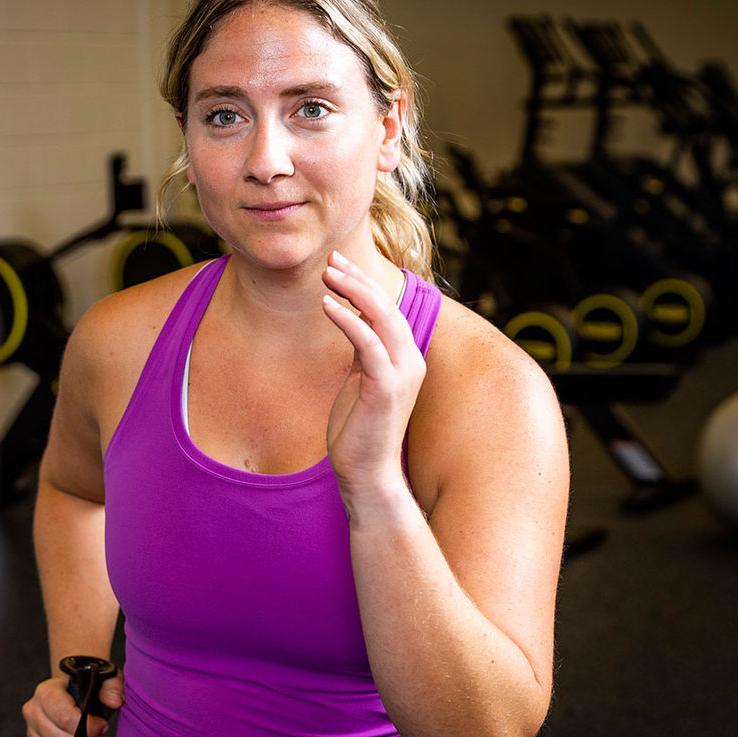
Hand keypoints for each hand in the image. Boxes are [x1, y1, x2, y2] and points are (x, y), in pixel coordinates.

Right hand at [22, 671, 124, 736]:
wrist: (77, 695)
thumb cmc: (89, 688)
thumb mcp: (104, 678)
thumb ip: (112, 686)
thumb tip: (114, 701)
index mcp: (46, 693)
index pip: (63, 716)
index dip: (87, 727)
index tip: (104, 726)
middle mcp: (34, 714)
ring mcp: (33, 736)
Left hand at [321, 251, 425, 499]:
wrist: (366, 475)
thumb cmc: (358, 431)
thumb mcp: (360, 382)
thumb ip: (362, 353)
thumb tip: (350, 323)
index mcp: (406, 359)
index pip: (388, 310)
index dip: (364, 284)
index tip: (337, 266)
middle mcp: (411, 362)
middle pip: (388, 307)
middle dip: (358, 280)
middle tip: (330, 261)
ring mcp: (402, 375)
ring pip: (383, 319)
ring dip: (354, 292)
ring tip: (327, 275)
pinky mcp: (386, 389)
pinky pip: (368, 344)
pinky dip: (348, 320)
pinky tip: (326, 305)